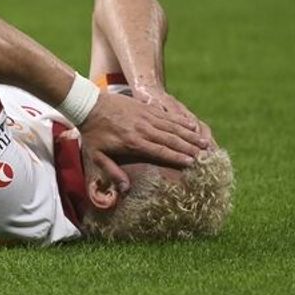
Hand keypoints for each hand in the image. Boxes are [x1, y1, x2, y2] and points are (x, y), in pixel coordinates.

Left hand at [77, 92, 208, 190]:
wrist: (88, 104)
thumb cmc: (92, 133)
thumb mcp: (97, 155)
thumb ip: (112, 172)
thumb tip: (125, 189)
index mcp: (132, 142)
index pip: (159, 151)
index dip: (176, 157)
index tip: (191, 163)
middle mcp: (143, 129)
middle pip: (171, 139)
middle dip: (189, 147)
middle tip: (206, 155)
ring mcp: (145, 116)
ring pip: (172, 127)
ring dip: (190, 135)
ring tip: (205, 142)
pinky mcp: (146, 108)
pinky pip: (167, 115)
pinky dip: (181, 121)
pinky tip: (193, 125)